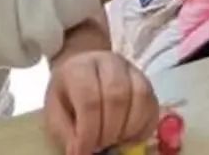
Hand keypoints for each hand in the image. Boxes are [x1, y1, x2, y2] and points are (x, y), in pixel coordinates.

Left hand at [44, 51, 159, 154]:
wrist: (84, 71)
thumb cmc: (69, 94)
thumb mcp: (55, 112)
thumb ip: (65, 132)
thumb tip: (79, 153)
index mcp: (81, 68)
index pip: (90, 99)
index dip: (88, 132)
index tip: (84, 152)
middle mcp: (109, 62)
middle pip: (117, 97)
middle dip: (109, 131)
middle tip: (100, 146)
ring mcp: (131, 69)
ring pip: (140, 97)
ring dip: (128, 129)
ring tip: (114, 141)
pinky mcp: (146, 81)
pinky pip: (153, 105)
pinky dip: (143, 128)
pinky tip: (128, 137)